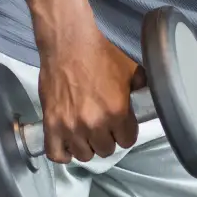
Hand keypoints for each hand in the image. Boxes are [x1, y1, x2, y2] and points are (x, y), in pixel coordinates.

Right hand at [38, 25, 140, 163]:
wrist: (68, 41)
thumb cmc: (100, 51)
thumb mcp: (131, 68)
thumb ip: (141, 88)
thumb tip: (145, 97)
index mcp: (117, 112)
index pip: (127, 141)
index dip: (125, 132)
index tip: (120, 123)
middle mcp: (94, 124)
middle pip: (105, 150)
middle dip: (106, 138)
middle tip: (102, 124)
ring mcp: (70, 126)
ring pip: (84, 154)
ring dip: (86, 144)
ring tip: (85, 131)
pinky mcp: (51, 124)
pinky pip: (57, 154)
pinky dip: (63, 152)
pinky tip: (68, 144)